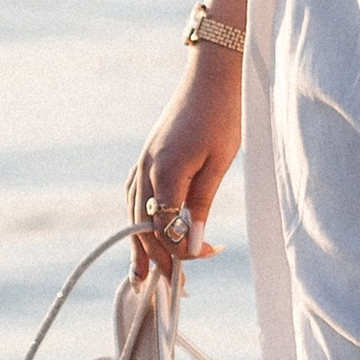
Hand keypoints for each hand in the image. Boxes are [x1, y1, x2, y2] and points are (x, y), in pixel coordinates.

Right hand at [129, 51, 242, 278]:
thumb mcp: (219, 163)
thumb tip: (191, 245)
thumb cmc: (224, 114)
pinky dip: (138, 218)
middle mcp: (147, 167)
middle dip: (156, 256)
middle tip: (171, 285)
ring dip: (140, 242)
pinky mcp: (148, 155)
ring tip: (142, 273)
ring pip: (135, 211)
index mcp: (166, 171)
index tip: (203, 259)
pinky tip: (142, 229)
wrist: (214, 73)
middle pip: (144, 224)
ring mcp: (143, 160)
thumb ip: (201, 205)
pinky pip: (136, 194)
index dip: (179, 251)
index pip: (165, 227)